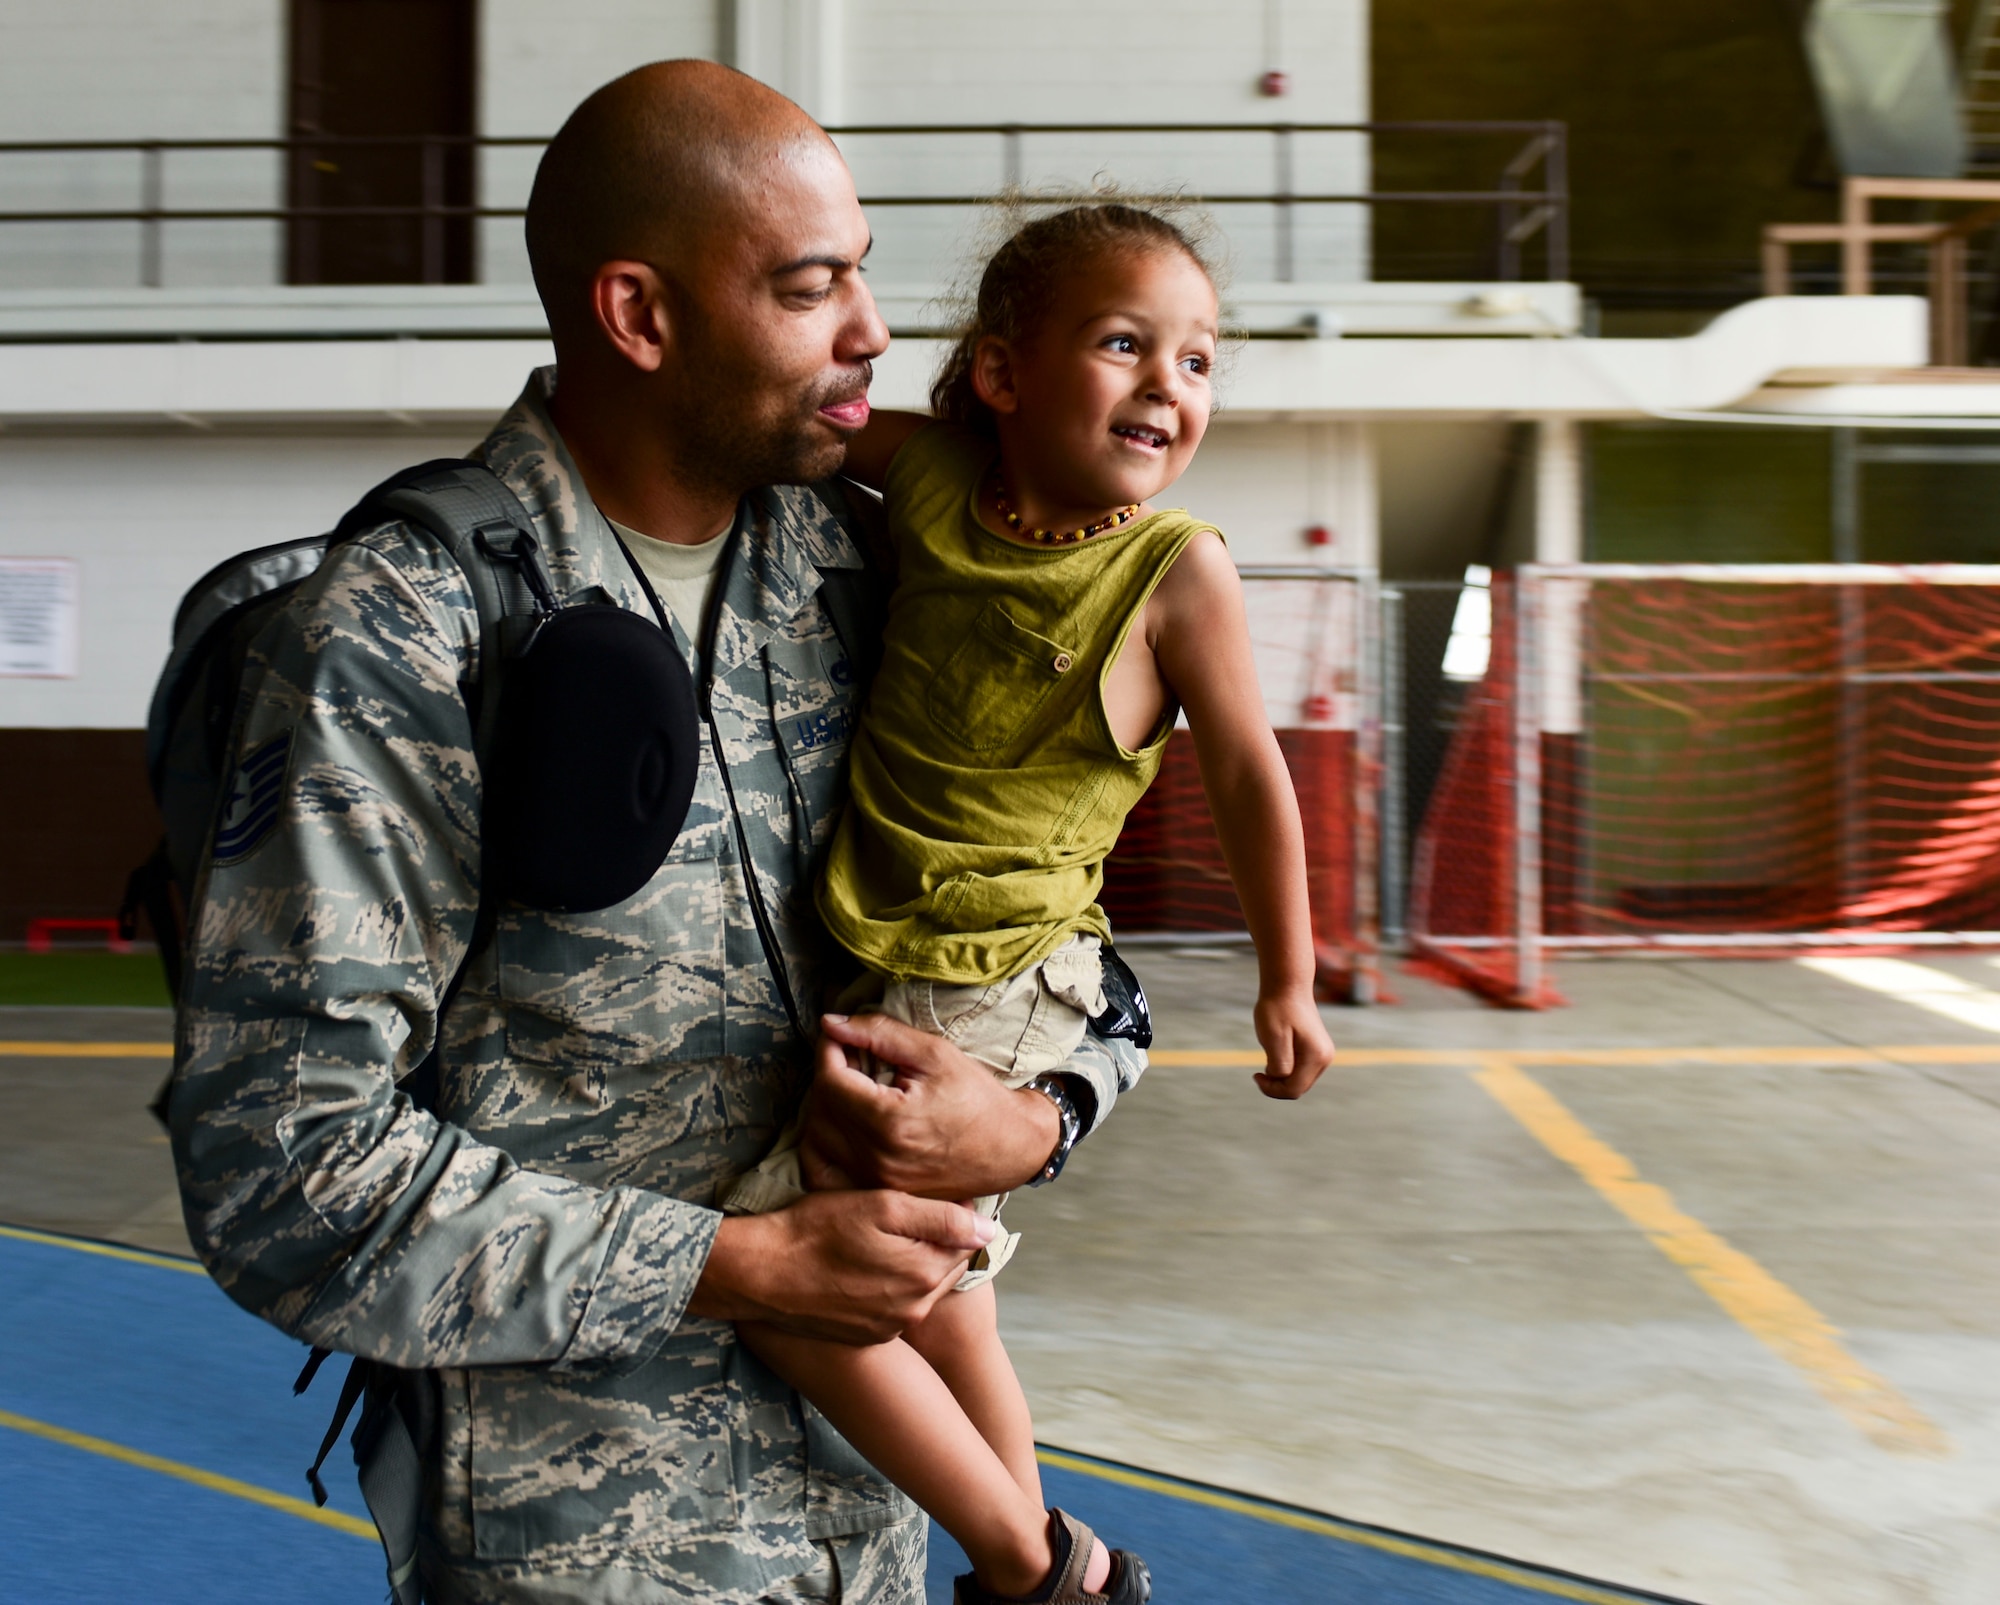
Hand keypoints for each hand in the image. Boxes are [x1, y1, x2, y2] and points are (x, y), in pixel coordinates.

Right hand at [687, 1189, 994, 1344]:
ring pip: (922, 1287)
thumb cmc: (818, 1230)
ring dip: (914, 1262)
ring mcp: (891, 1327)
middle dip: (937, 1240)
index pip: (967, 1239)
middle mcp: (916, 1308)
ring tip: (883, 1236)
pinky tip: (866, 1264)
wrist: (761, 1274)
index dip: (953, 1213)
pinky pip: (896, 1306)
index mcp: (925, 1273)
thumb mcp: (883, 1207)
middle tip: (904, 1214)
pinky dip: (891, 1285)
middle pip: (946, 1265)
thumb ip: (941, 1218)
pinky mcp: (868, 1336)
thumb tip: (989, 1229)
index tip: (927, 1195)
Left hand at [796, 1012, 1060, 1197]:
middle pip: (819, 1110)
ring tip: (850, 1091)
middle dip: (829, 1077)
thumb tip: (831, 1023)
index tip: (840, 1037)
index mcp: (889, 1122)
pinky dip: (823, 1146)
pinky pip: (826, 1171)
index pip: (830, 1080)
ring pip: (816, 1140)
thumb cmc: (978, 1098)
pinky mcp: (877, 1195)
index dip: (829, 1051)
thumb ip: (880, 1034)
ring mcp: (874, 1183)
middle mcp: (876, 1159)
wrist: (1011, 1148)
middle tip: (851, 1060)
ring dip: (824, 1109)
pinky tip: (843, 1125)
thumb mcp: (935, 1054)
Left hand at [1252, 988, 1334, 1099]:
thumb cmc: (1277, 1008)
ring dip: (1281, 1076)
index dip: (1272, 1089)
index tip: (1255, 1075)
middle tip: (1258, 1072)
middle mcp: (1325, 1058)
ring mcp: (1323, 1054)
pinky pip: (1300, 1070)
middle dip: (1277, 1085)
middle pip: (1298, 1088)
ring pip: (1299, 1080)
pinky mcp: (1317, 1049)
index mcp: (1316, 1056)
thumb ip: (1279, 1063)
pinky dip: (1286, 1068)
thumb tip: (1282, 1079)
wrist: (1287, 985)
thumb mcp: (1273, 1037)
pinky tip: (1275, 1053)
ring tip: (1268, 1057)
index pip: (1294, 1090)